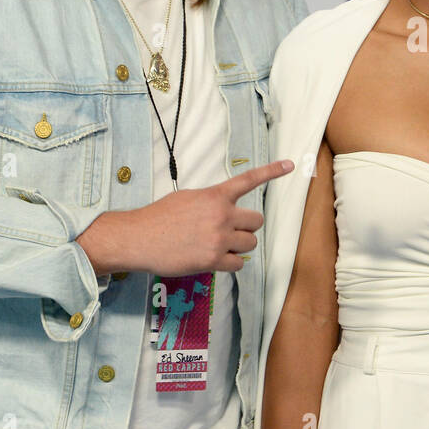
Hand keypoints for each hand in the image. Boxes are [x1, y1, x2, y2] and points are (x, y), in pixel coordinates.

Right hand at [80, 159, 293, 276]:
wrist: (138, 238)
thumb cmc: (158, 217)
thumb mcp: (188, 198)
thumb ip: (211, 202)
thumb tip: (223, 209)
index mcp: (215, 196)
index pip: (249, 180)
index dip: (272, 171)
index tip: (291, 164)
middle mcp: (221, 215)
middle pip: (257, 222)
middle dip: (247, 228)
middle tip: (231, 232)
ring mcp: (219, 238)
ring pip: (250, 244)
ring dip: (239, 246)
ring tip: (219, 246)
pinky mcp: (213, 259)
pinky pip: (238, 264)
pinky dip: (231, 264)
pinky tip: (216, 260)